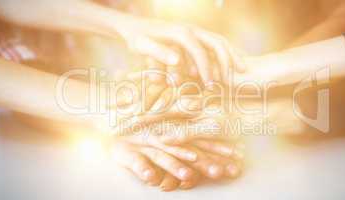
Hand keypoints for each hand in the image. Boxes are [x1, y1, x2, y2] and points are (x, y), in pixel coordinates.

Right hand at [110, 119, 243, 191]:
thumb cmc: (136, 123)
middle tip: (223, 171)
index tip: (238, 155)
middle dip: (206, 162)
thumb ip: (181, 127)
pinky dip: (144, 170)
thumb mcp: (160, 124)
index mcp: (174, 132)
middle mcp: (163, 138)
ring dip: (176, 167)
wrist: (105, 113)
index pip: (200, 141)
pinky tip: (152, 179)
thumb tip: (202, 133)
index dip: (218, 148)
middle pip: (188, 150)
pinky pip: (137, 162)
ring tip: (189, 177)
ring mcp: (145, 144)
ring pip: (164, 156)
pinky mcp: (126, 152)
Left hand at [114, 19, 245, 85]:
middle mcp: (190, 29)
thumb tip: (177, 60)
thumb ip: (158, 53)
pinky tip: (232, 65)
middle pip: (217, 42)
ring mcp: (195, 30)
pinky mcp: (196, 34)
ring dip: (232, 55)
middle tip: (230, 81)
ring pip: (220, 41)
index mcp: (179, 32)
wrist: (134, 24)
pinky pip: (217, 42)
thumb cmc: (136, 37)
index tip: (211, 85)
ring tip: (243, 70)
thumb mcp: (142, 45)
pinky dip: (227, 53)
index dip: (205, 68)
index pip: (198, 51)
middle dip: (226, 62)